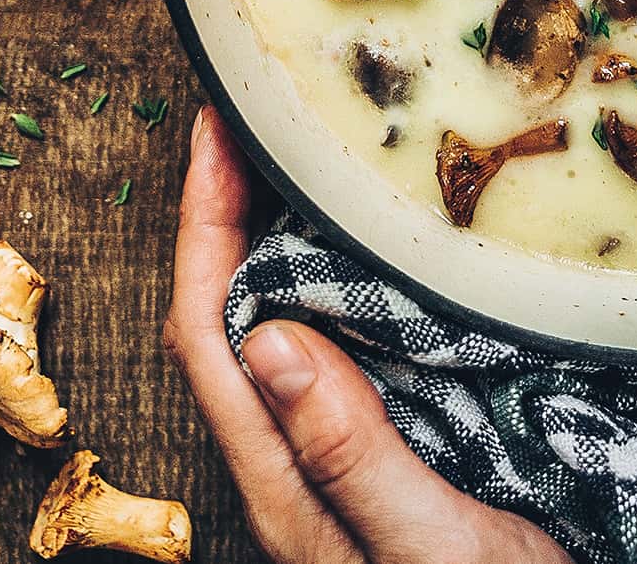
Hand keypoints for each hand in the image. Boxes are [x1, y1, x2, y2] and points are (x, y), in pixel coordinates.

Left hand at [163, 106, 572, 563]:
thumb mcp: (435, 547)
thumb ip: (353, 456)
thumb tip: (271, 337)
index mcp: (289, 484)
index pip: (211, 332)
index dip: (201, 226)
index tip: (214, 132)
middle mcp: (302, 462)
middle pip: (232, 316)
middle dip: (229, 209)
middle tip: (260, 115)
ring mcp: (347, 456)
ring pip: (290, 327)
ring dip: (284, 237)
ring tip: (312, 157)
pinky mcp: (399, 450)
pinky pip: (353, 347)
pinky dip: (352, 279)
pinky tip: (390, 248)